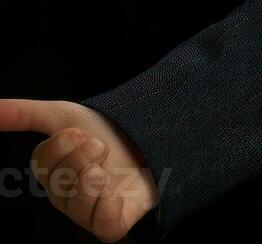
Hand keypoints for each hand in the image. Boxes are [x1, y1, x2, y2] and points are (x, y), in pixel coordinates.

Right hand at [0, 98, 159, 241]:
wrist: (153, 133)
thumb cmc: (106, 130)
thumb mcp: (65, 115)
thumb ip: (25, 114)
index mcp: (55, 172)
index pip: (43, 165)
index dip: (59, 147)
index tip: (81, 132)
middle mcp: (69, 195)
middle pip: (59, 186)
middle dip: (79, 160)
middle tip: (100, 145)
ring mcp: (94, 209)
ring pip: (79, 207)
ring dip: (91, 182)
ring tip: (106, 165)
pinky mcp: (119, 219)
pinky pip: (106, 229)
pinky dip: (107, 212)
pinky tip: (115, 193)